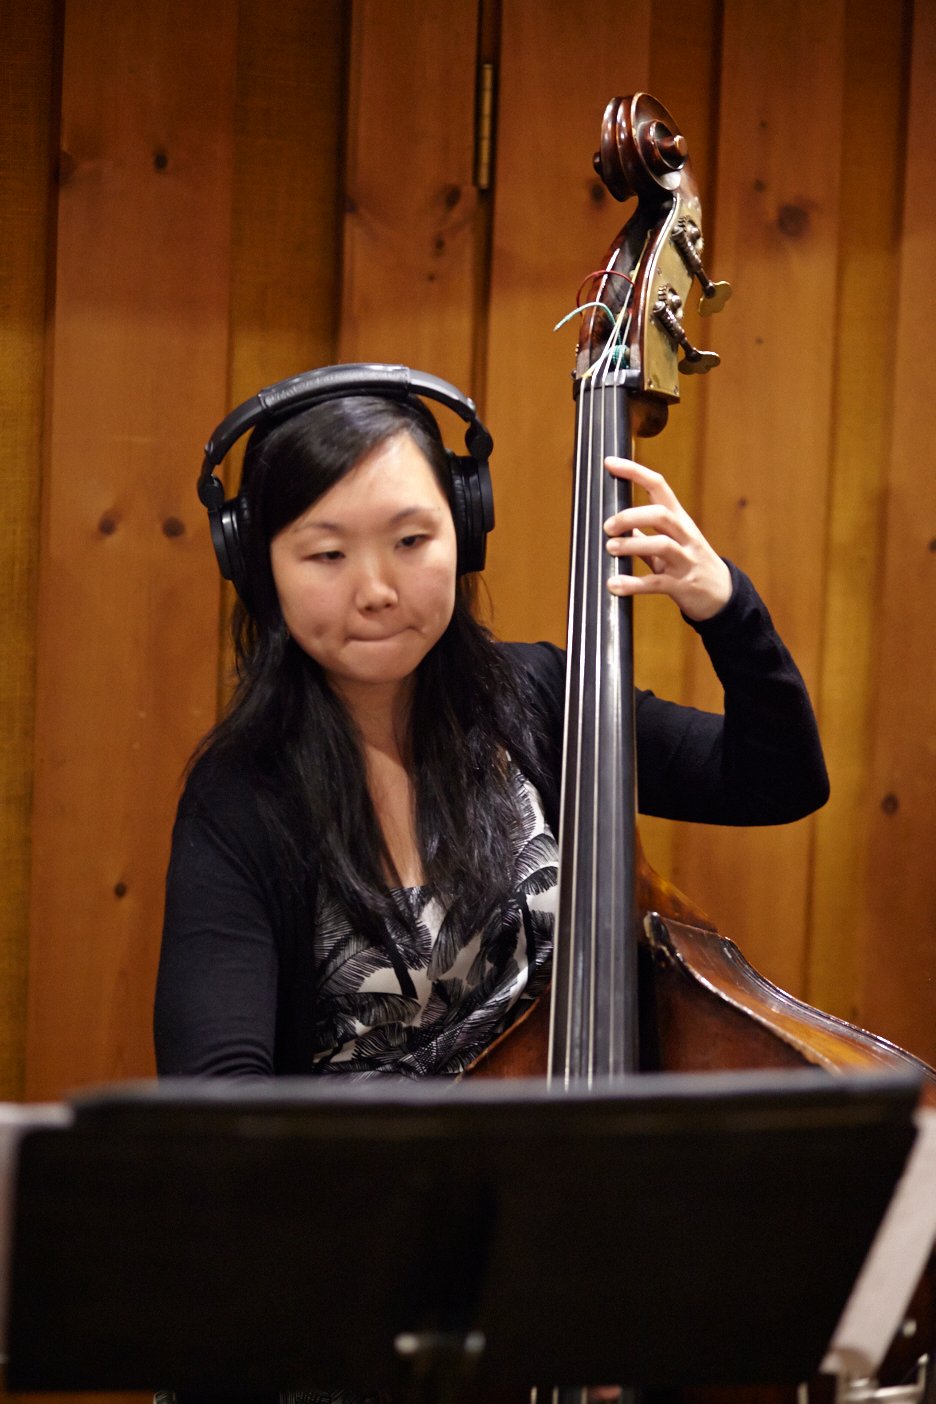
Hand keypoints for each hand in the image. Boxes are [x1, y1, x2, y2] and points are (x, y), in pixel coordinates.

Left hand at [603, 457, 731, 621]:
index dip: (635, 472)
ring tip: (610, 549)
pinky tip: (615, 585)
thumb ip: (645, 534)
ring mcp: (686, 560)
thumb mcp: (671, 544)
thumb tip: (619, 525)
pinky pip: (657, 583)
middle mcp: (685, 536)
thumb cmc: (691, 564)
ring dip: (632, 545)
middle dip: (631, 516)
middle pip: (661, 514)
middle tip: (607, 527)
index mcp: (679, 520)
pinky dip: (633, 584)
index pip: (659, 487)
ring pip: (662, 545)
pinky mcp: (683, 586)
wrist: (723, 595)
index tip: (610, 462)